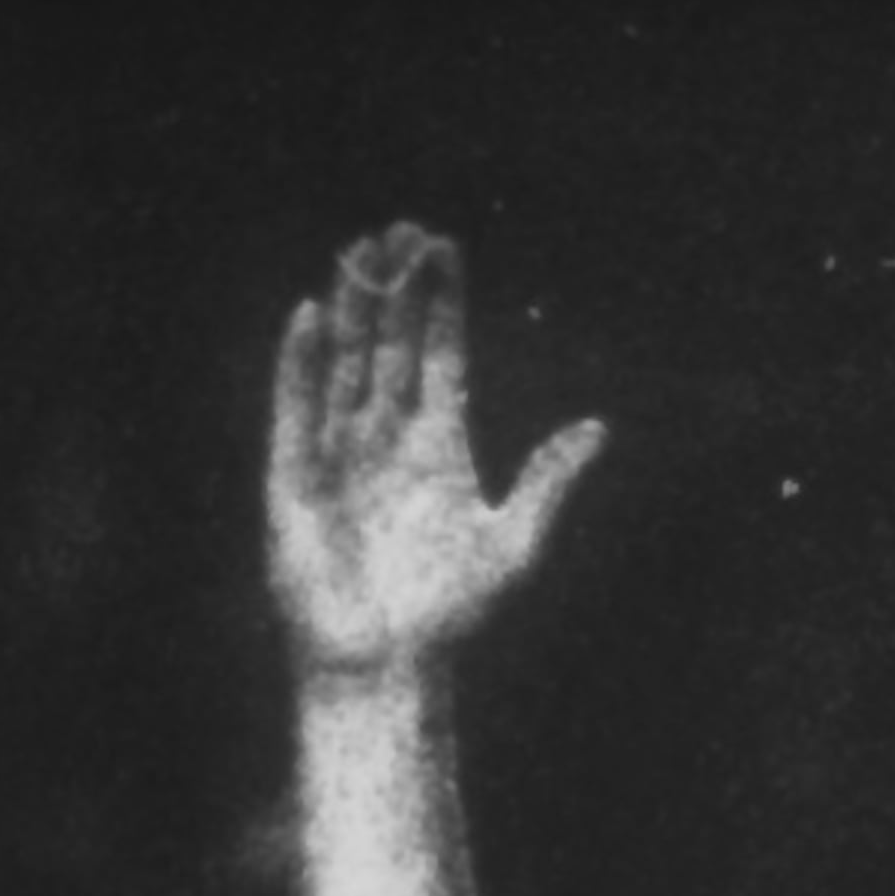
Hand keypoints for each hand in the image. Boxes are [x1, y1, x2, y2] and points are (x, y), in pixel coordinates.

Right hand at [267, 222, 605, 685]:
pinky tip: (309, 313)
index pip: (439, 356)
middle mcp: (387, 441)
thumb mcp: (513, 545)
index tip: (444, 247)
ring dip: (351, 308)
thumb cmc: (450, 617)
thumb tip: (599, 429)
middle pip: (390, 345)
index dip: (441, 303)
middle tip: (402, 230)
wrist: (386, 665)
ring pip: (345, 363)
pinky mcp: (295, 474)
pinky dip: (300, 362)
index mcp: (439, 449)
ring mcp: (339, 453)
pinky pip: (296, 406)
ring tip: (360, 253)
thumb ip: (548, 481)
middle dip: (395, 289)